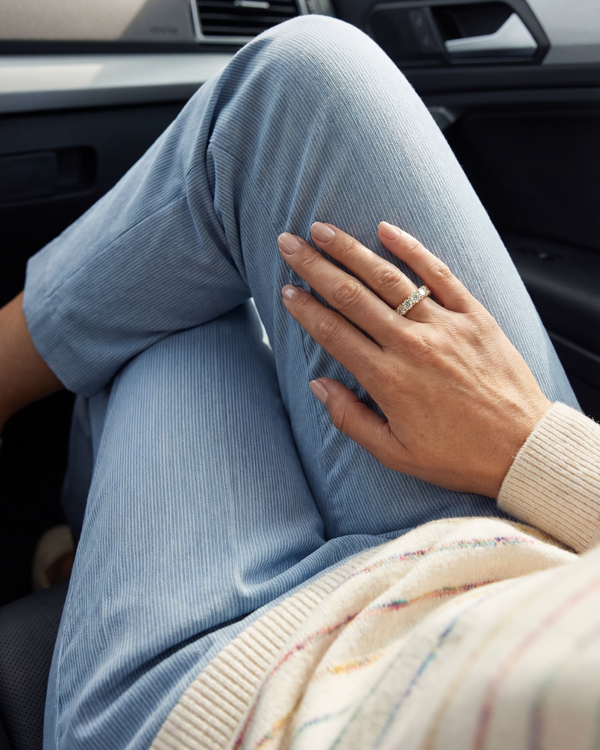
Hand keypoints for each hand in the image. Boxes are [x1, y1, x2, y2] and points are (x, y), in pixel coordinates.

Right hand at [278, 221, 550, 497]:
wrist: (522, 448)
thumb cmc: (458, 455)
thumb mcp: (395, 453)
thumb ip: (351, 419)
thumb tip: (318, 385)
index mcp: (387, 379)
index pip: (333, 332)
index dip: (304, 308)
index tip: (286, 290)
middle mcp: (410, 345)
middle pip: (351, 296)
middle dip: (314, 266)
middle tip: (289, 243)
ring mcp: (442, 325)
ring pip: (387, 278)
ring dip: (350, 250)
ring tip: (323, 230)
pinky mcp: (473, 315)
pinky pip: (438, 274)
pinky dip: (412, 249)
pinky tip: (385, 229)